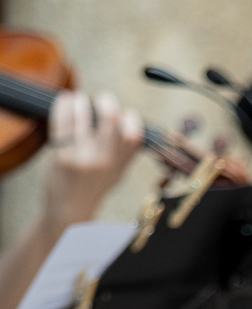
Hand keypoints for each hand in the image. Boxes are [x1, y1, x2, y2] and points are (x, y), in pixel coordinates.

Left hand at [42, 90, 142, 228]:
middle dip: (106, 102)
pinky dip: (63, 107)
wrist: (69, 210)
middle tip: (103, 98)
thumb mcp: (116, 174)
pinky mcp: (62, 157)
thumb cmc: (93, 189)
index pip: (134, 136)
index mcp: (120, 165)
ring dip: (81, 101)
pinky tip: (65, 101)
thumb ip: (124, 153)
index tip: (125, 113)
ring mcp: (82, 159)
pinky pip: (62, 123)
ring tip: (79, 98)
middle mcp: (104, 161)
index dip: (131, 119)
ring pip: (83, 117)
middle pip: (110, 120)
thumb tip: (127, 121)